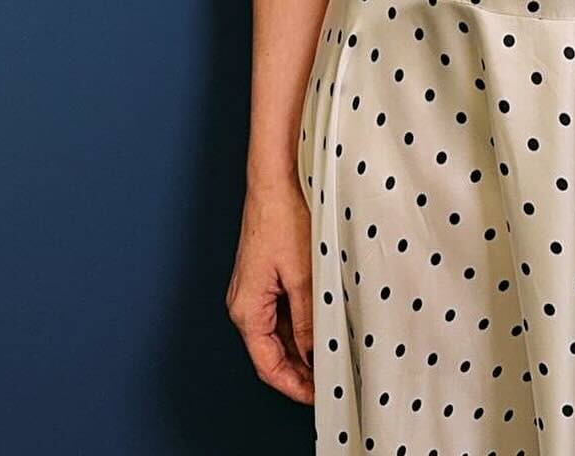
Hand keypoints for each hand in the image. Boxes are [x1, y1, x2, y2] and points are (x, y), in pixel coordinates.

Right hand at [226, 175, 314, 403]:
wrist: (275, 178)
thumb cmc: (282, 217)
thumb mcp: (303, 275)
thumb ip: (308, 319)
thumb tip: (316, 353)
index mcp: (246, 308)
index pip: (268, 365)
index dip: (294, 385)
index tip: (318, 396)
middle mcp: (244, 302)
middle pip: (271, 352)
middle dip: (299, 370)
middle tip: (329, 381)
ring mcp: (253, 289)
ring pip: (277, 333)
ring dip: (300, 346)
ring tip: (330, 356)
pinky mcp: (264, 275)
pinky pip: (280, 311)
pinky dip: (299, 324)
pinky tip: (320, 325)